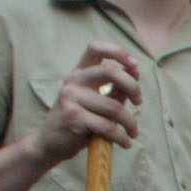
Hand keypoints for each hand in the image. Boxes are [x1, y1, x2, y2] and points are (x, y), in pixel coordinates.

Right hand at [32, 42, 142, 168]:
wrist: (51, 142)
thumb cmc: (79, 119)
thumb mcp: (96, 99)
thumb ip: (114, 88)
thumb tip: (135, 72)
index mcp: (79, 72)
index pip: (96, 48)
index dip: (118, 52)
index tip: (134, 65)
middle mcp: (73, 81)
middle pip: (110, 71)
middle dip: (133, 87)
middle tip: (139, 102)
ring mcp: (71, 98)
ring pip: (115, 108)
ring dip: (130, 124)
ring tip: (132, 133)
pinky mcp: (74, 118)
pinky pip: (109, 127)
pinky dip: (122, 138)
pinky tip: (125, 143)